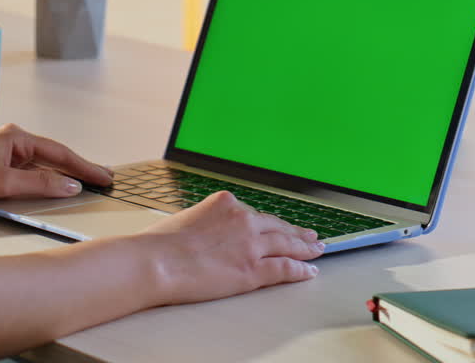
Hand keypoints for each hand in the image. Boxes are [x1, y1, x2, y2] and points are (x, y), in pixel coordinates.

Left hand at [0, 123, 114, 205]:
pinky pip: (27, 175)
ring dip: (61, 177)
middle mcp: (11, 143)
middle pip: (52, 157)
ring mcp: (3, 156)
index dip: (84, 166)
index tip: (104, 177)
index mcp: (15, 137)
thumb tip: (72, 185)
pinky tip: (53, 191)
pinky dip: (43, 183)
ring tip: (86, 185)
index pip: (58, 152)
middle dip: (78, 169)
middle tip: (103, 180)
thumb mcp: (3, 182)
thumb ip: (40, 184)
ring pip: (40, 167)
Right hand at [141, 190, 322, 304]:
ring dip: (305, 249)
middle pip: (277, 226)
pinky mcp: (253, 270)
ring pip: (287, 245)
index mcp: (226, 203)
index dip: (270, 223)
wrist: (158, 261)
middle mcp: (243, 220)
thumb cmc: (161, 243)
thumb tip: (208, 233)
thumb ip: (206, 223)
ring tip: (316, 251)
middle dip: (295, 232)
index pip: (254, 214)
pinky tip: (309, 272)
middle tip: (310, 235)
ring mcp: (251, 245)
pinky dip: (300, 270)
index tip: (277, 226)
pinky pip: (285, 269)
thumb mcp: (186, 219)